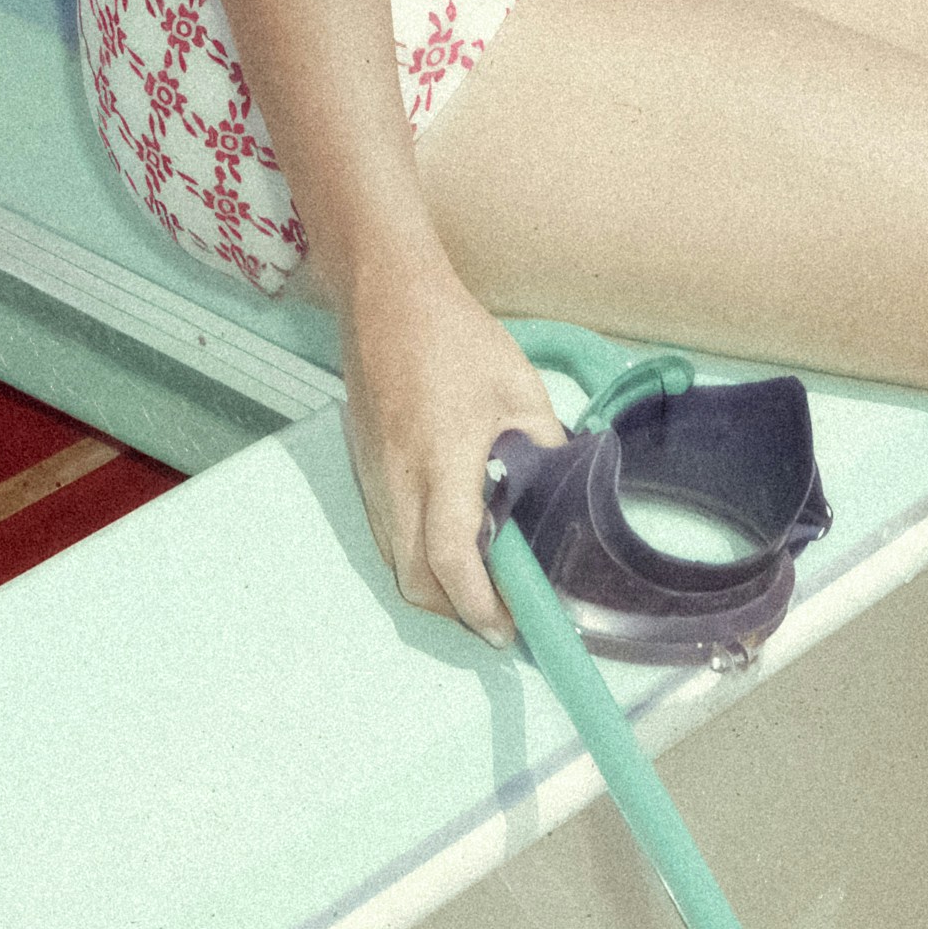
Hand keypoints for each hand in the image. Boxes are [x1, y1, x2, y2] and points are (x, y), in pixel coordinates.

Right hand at [341, 270, 564, 642]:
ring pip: (396, 563)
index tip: (510, 628)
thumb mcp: (521, 390)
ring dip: (436, 589)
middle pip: (417, 580)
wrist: (384, 300)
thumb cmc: (457, 339)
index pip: (452, 558)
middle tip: (502, 617)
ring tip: (482, 589)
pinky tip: (451, 548)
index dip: (481, 605)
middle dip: (458, 612)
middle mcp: (399, 482)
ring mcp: (373, 480)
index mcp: (442, 461)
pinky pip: (387, 537)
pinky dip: (417, 559)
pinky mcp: (364, 472)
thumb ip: (544, 448)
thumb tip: (563, 496)